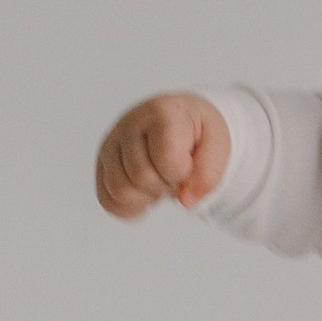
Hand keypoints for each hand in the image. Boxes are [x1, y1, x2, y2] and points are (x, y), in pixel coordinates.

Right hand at [96, 93, 231, 217]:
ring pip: (120, 192)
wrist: (182, 122)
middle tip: (176, 174)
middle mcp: (128, 124)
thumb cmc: (199, 134)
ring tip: (161, 182)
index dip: (183, 174)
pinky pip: (108, 201)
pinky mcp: (102, 164)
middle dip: (167, 186)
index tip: (189, 164)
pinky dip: (131, 208)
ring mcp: (111, 144)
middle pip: (142, 178)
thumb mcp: (218, 146)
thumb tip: (186, 201)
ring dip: (148, 198)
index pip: (166, 160)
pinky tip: (146, 196)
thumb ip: (210, 174)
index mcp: (161, 112)